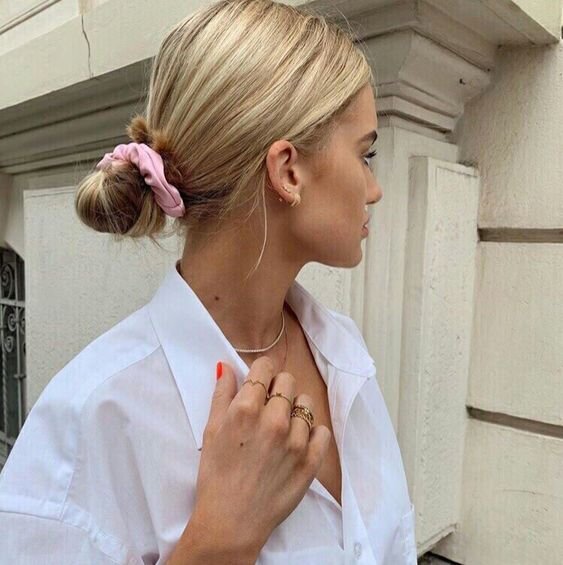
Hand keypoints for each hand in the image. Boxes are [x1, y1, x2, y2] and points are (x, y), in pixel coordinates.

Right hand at [190, 356, 331, 558]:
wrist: (231, 522)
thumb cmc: (216, 476)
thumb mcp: (211, 430)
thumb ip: (222, 394)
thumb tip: (228, 366)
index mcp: (247, 409)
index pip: (265, 366)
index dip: (261, 371)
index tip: (259, 381)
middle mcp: (274, 420)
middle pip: (288, 381)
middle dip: (277, 387)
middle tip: (268, 405)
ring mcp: (296, 442)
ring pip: (306, 404)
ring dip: (294, 409)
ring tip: (281, 426)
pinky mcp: (310, 462)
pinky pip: (322, 431)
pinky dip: (311, 433)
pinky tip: (297, 441)